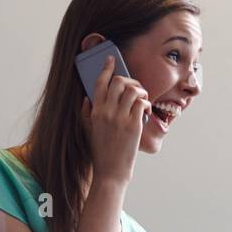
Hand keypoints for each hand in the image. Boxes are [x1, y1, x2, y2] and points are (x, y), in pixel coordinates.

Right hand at [81, 54, 152, 184]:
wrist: (110, 171)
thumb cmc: (100, 151)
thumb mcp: (87, 131)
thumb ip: (85, 113)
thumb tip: (87, 97)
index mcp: (94, 111)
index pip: (99, 83)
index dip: (106, 68)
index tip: (111, 60)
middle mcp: (106, 112)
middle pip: (118, 82)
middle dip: (129, 79)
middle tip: (135, 87)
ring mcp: (120, 118)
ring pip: (133, 90)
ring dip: (141, 90)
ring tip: (142, 98)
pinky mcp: (133, 125)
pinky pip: (142, 103)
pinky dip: (146, 103)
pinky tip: (145, 110)